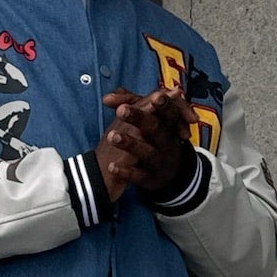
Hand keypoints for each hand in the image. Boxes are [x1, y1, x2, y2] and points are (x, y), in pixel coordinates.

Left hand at [96, 86, 194, 202]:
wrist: (166, 175)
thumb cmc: (154, 141)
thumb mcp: (149, 122)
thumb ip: (129, 106)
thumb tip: (107, 98)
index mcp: (168, 126)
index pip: (169, 111)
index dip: (163, 104)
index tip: (155, 96)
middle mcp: (167, 143)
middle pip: (156, 128)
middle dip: (140, 118)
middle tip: (121, 110)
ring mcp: (160, 162)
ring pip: (147, 152)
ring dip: (130, 143)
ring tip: (112, 136)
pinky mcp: (151, 179)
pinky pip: (139, 176)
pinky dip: (126, 172)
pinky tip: (112, 167)